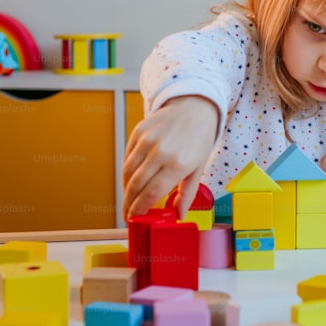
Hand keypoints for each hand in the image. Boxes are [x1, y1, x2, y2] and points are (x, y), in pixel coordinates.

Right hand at [122, 95, 218, 219]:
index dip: (139, 209)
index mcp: (178, 163)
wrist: (194, 107)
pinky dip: (127, 172)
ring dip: (125, 189)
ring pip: (127, 172)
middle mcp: (160, 152)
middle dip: (129, 204)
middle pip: (136, 185)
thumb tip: (179, 215)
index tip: (135, 219)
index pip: (151, 193)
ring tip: (129, 200)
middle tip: (128, 215)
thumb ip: (187, 193)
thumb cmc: (199, 138)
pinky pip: (127, 157)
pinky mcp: (138, 132)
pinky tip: (130, 180)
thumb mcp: (199, 168)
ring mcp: (147, 140)